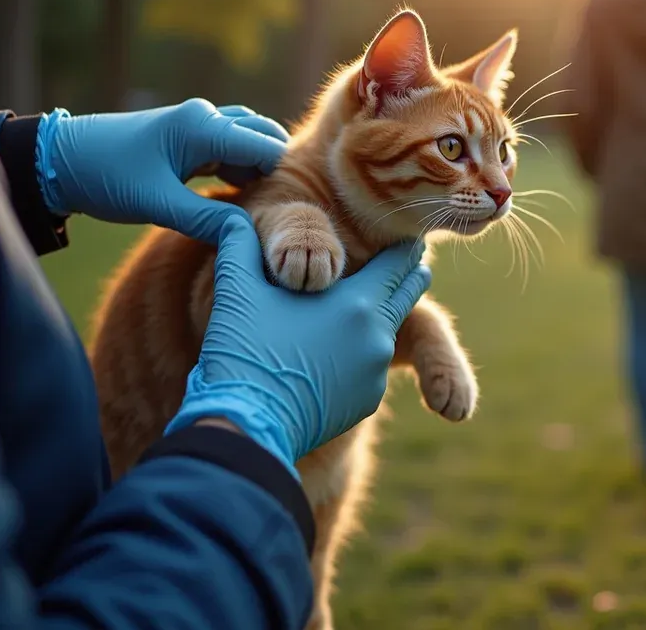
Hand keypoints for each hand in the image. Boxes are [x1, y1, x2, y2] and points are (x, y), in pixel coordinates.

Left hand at [36, 99, 288, 242]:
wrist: (60, 160)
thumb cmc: (106, 177)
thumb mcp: (157, 205)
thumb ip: (206, 219)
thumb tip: (247, 236)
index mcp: (203, 127)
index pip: (267, 148)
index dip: (282, 179)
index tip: (282, 213)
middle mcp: (207, 117)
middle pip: (265, 136)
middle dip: (276, 169)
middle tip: (275, 208)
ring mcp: (199, 125)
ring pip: (249, 141)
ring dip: (258, 169)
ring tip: (259, 205)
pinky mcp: (190, 137)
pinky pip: (230, 148)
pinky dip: (240, 168)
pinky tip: (239, 195)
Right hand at [166, 216, 430, 471]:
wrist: (247, 426)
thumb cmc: (244, 352)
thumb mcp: (239, 289)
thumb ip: (241, 245)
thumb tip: (232, 218)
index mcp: (359, 300)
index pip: (399, 262)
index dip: (403, 248)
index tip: (408, 238)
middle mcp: (379, 335)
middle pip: (407, 295)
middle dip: (409, 278)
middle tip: (413, 264)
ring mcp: (376, 372)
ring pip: (387, 333)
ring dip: (381, 318)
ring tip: (370, 306)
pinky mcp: (367, 401)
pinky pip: (370, 369)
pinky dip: (360, 357)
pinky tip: (340, 353)